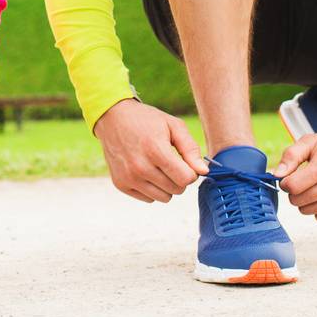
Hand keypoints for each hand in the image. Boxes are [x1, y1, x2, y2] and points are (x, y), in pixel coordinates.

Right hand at [91, 99, 209, 202]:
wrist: (112, 118)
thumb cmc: (146, 120)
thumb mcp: (173, 126)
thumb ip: (190, 149)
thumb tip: (204, 172)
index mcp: (156, 151)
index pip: (186, 179)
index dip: (191, 172)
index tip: (185, 162)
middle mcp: (140, 167)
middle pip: (177, 189)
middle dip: (179, 178)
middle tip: (171, 162)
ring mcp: (129, 178)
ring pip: (164, 198)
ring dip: (167, 186)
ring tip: (159, 167)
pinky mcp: (121, 184)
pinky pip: (148, 199)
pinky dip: (152, 188)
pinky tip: (146, 171)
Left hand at [273, 128, 316, 220]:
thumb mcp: (311, 141)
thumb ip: (290, 156)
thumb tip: (276, 174)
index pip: (292, 187)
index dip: (286, 182)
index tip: (290, 177)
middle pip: (298, 201)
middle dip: (295, 191)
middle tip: (304, 180)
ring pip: (308, 211)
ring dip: (307, 201)